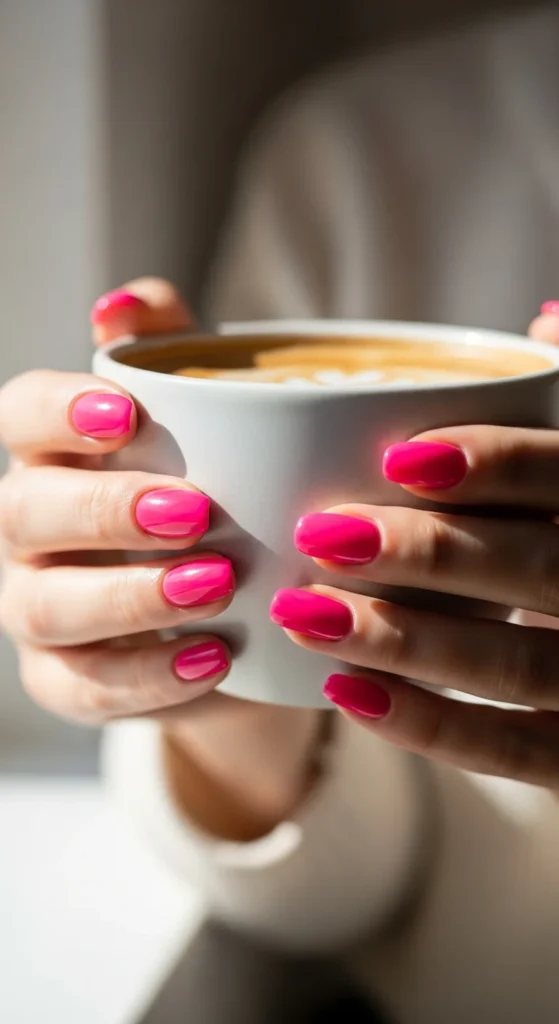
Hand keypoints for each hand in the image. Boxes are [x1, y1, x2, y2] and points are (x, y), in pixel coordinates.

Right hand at [0, 279, 320, 837]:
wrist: (241, 609)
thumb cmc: (218, 493)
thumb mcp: (211, 422)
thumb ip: (171, 357)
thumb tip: (123, 306)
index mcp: (53, 454)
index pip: (20, 416)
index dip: (59, 411)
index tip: (128, 415)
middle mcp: (27, 528)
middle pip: (25, 511)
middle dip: (105, 511)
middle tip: (196, 513)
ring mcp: (36, 606)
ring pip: (47, 606)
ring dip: (129, 598)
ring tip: (217, 587)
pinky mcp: (64, 679)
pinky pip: (86, 686)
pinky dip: (148, 678)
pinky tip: (214, 659)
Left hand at [270, 305, 558, 787]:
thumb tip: (547, 320)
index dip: (497, 462)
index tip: (399, 458)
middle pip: (540, 566)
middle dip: (428, 552)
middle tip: (323, 535)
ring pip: (518, 663)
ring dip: (406, 638)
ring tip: (304, 612)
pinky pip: (516, 750)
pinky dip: (432, 727)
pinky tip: (346, 694)